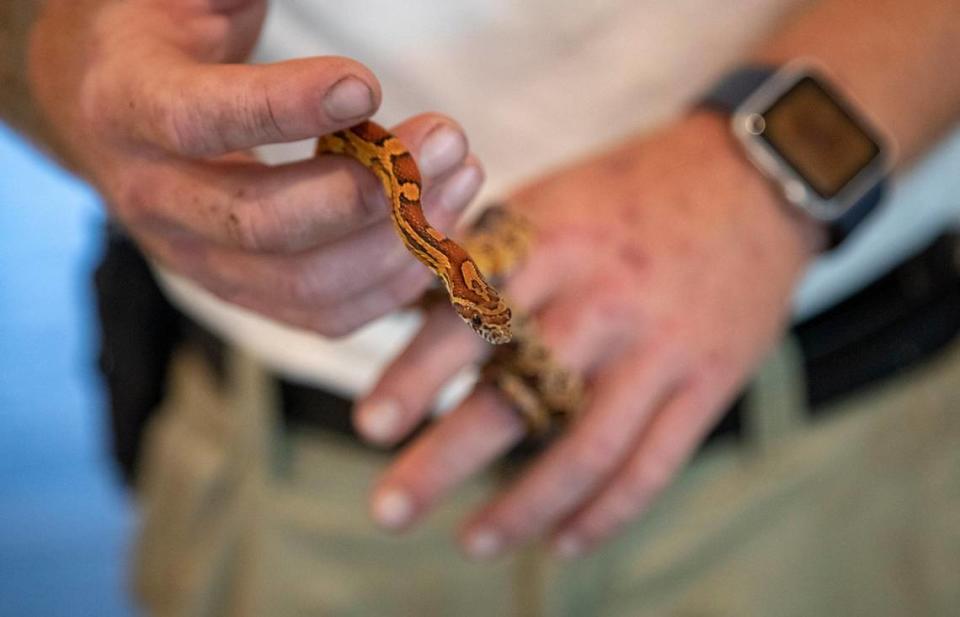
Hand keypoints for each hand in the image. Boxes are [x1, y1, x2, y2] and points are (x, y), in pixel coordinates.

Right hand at [28, 0, 482, 335]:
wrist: (114, 116)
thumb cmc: (168, 44)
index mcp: (130, 109)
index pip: (199, 121)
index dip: (284, 108)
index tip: (367, 86)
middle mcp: (155, 200)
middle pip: (262, 223)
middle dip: (367, 190)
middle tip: (447, 140)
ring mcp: (199, 261)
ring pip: (304, 284)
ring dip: (396, 242)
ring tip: (461, 178)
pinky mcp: (243, 293)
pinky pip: (324, 316)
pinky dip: (391, 284)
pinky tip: (437, 232)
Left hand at [355, 112, 821, 557]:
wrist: (751, 181)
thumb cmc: (628, 193)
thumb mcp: (550, 199)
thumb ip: (482, 255)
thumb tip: (399, 309)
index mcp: (553, 243)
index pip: (471, 317)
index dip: (416, 374)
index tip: (371, 426)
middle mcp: (605, 299)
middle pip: (518, 392)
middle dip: (446, 458)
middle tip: (390, 509)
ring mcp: (662, 347)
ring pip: (586, 447)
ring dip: (523, 506)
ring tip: (470, 541)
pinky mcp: (710, 382)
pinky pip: (653, 464)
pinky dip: (605, 514)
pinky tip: (561, 544)